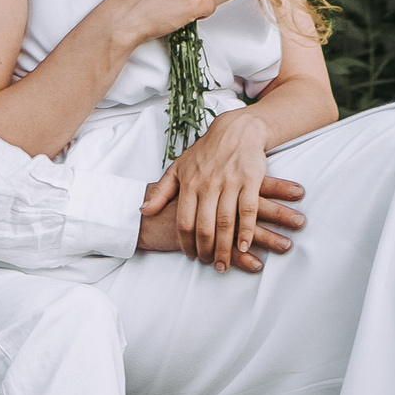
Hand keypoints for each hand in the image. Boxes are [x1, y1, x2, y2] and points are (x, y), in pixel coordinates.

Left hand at [173, 105, 271, 269]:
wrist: (237, 129)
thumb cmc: (206, 152)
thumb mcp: (179, 167)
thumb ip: (161, 191)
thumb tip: (143, 211)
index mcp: (189, 182)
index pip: (184, 222)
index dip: (186, 243)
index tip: (191, 256)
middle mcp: (208, 184)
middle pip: (204, 227)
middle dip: (206, 251)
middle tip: (210, 265)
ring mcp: (229, 182)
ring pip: (226, 223)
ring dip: (225, 248)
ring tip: (224, 264)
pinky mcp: (250, 180)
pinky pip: (248, 211)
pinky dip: (246, 232)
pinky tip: (244, 246)